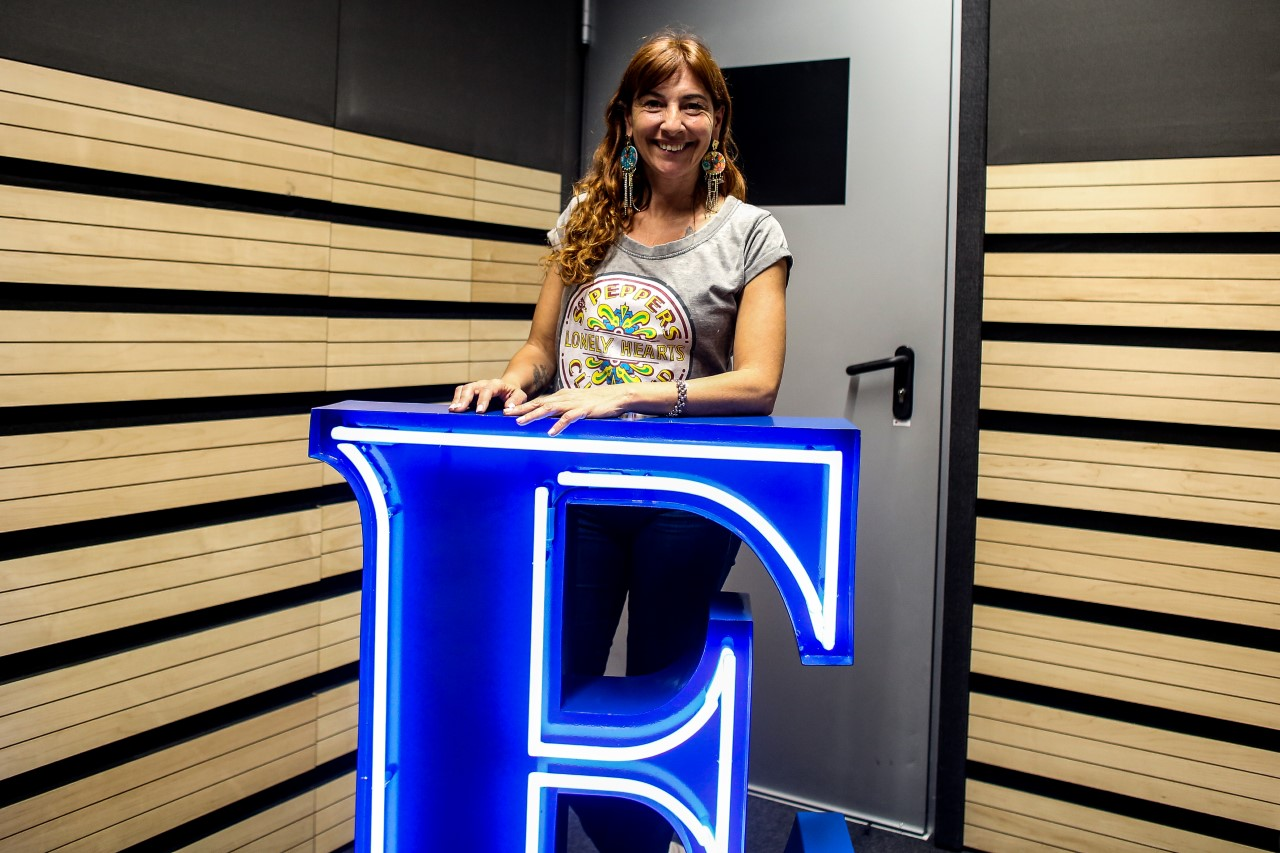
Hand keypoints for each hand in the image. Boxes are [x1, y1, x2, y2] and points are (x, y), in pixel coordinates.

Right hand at [449, 379, 525, 413]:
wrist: (507, 387)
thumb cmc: (513, 393)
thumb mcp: (520, 395)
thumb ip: (516, 400)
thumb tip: (508, 408)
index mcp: (496, 384)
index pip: (488, 390)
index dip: (483, 400)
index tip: (479, 411)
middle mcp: (484, 383)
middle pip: (471, 387)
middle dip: (465, 399)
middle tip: (459, 410)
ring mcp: (475, 386)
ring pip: (464, 389)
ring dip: (457, 399)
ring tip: (453, 410)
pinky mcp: (470, 391)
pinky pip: (460, 391)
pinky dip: (455, 399)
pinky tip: (453, 409)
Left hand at [506, 386, 630, 435]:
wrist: (617, 396)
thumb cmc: (597, 401)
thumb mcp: (576, 403)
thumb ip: (563, 408)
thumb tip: (550, 417)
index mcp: (562, 396)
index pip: (539, 401)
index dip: (523, 406)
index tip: (508, 410)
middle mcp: (564, 397)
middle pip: (539, 403)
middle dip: (522, 409)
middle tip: (506, 414)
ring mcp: (573, 403)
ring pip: (549, 409)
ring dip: (534, 416)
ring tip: (521, 422)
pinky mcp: (584, 410)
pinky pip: (569, 418)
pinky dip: (559, 425)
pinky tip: (551, 432)